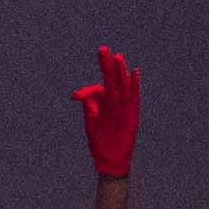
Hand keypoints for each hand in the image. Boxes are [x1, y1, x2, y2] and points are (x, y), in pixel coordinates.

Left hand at [74, 44, 140, 180]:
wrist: (110, 160)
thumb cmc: (99, 143)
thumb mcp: (90, 124)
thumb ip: (88, 109)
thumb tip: (83, 96)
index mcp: (101, 104)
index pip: (94, 90)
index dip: (85, 90)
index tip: (75, 97)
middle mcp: (112, 102)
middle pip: (110, 79)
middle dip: (106, 65)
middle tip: (102, 49)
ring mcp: (123, 106)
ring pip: (122, 84)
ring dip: (120, 71)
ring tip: (117, 57)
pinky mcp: (132, 113)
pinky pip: (134, 96)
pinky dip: (134, 85)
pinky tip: (134, 72)